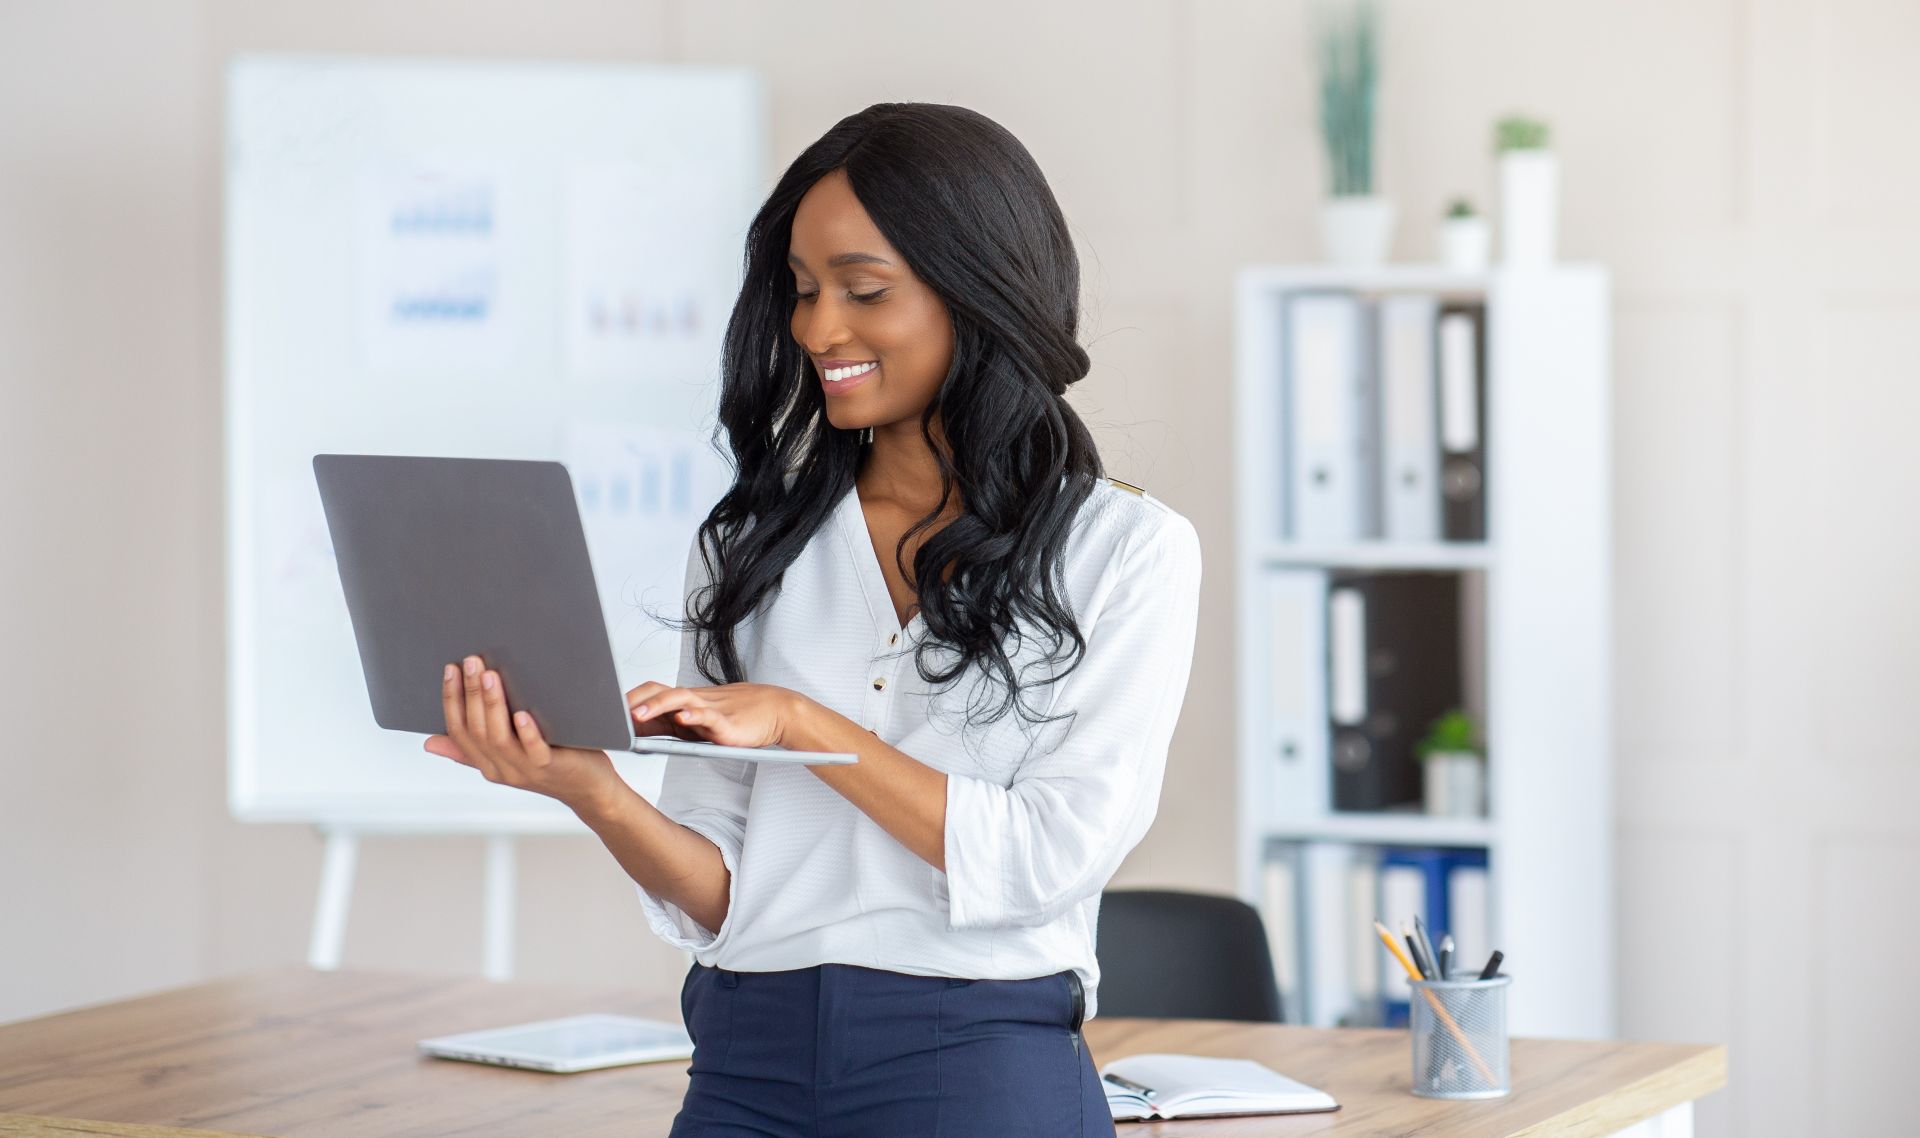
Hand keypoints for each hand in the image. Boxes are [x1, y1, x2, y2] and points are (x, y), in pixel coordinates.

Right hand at [424, 653, 620, 814]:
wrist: (590, 789)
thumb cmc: (552, 765)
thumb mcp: (508, 756)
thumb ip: (471, 750)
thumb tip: (429, 742)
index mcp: (487, 763)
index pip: (458, 731)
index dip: (451, 700)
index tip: (450, 669)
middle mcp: (501, 769)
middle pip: (476, 730)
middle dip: (470, 693)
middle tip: (470, 661)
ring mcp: (525, 770)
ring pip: (499, 738)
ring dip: (492, 705)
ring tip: (490, 676)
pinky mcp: (551, 768)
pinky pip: (534, 751)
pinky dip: (527, 733)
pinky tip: (523, 714)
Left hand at [628, 681, 804, 749]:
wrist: (776, 711)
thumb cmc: (738, 717)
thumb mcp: (699, 724)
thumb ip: (672, 725)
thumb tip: (639, 731)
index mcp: (686, 702)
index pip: (651, 693)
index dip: (628, 700)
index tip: (605, 710)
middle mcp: (694, 701)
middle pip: (659, 691)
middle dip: (634, 700)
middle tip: (611, 712)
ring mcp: (710, 709)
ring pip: (679, 699)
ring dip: (656, 706)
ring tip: (637, 715)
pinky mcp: (726, 722)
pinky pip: (708, 716)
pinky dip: (694, 715)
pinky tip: (683, 718)